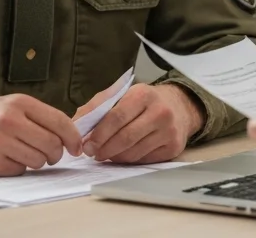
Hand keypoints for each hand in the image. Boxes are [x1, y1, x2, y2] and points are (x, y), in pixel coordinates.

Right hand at [0, 94, 82, 175]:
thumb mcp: (10, 106)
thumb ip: (38, 116)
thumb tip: (69, 135)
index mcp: (19, 103)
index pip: (59, 121)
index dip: (73, 137)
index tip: (77, 147)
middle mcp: (10, 120)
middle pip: (52, 144)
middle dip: (56, 154)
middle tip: (50, 155)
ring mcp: (0, 141)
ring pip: (39, 160)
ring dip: (37, 162)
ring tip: (24, 154)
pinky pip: (20, 170)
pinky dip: (18, 167)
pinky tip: (7, 158)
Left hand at [81, 84, 203, 163]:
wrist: (179, 107)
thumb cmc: (143, 102)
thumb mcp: (121, 95)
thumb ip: (97, 107)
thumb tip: (77, 125)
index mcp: (143, 94)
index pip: (117, 117)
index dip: (99, 134)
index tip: (86, 144)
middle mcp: (160, 112)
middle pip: (125, 137)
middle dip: (104, 148)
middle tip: (92, 153)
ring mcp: (169, 131)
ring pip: (133, 152)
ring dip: (114, 157)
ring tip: (105, 154)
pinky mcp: (174, 147)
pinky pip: (144, 160)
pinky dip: (128, 160)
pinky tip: (122, 154)